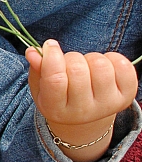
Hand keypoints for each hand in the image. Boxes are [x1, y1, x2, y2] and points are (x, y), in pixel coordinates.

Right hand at [25, 40, 136, 161]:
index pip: (55, 80)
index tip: (50, 45)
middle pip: (78, 70)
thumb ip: (37, 68)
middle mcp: (83, 112)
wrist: (85, 115)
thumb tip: (33, 51)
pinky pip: (123, 66)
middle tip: (69, 63)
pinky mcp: (127, 96)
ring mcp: (108, 105)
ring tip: (86, 66)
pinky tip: (104, 67)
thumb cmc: (59, 94)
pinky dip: (112, 58)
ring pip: (100, 66)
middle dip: (71, 57)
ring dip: (90, 58)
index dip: (52, 57)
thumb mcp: (41, 86)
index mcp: (56, 110)